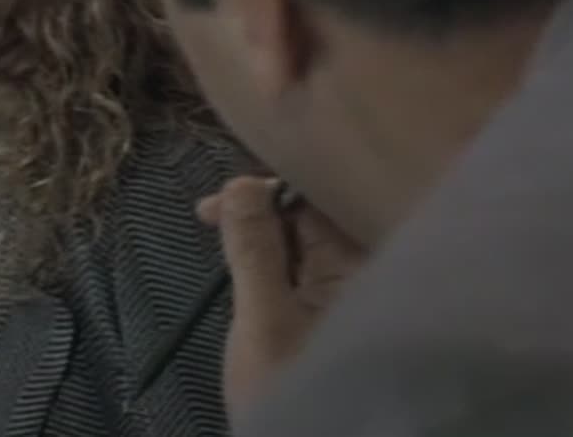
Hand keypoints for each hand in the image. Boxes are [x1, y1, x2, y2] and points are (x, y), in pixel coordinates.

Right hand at [198, 176, 364, 416]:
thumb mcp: (263, 320)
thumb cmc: (289, 389)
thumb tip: (241, 184)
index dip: (267, 189)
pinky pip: (303, 269)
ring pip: (303, 241)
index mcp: (362, 268)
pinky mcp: (332, 312)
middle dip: (260, 210)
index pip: (319, 201)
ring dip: (261, 235)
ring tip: (218, 237)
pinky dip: (272, 262)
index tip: (216, 202)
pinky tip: (243, 267)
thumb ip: (254, 249)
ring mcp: (349, 294)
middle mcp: (365, 272)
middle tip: (207, 217)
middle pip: (312, 215)